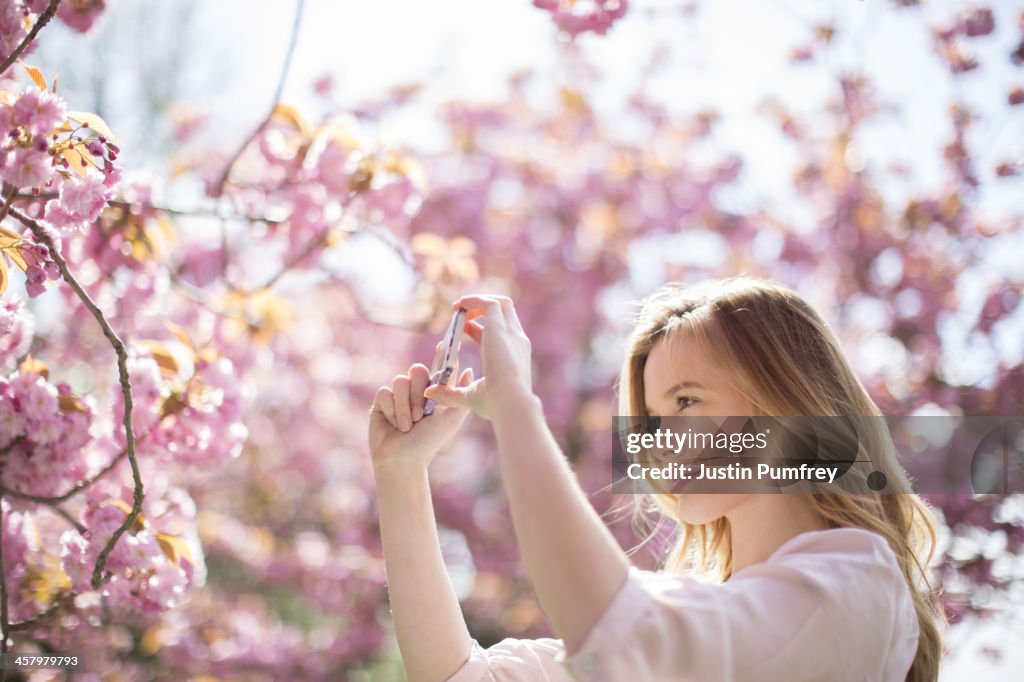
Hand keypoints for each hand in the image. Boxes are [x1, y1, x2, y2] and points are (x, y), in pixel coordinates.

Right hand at [369, 362, 474, 477]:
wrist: (403, 459)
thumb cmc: (429, 442)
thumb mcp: (450, 420)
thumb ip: (459, 396)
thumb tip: (471, 370)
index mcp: (434, 393)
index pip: (438, 368)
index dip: (442, 355)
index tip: (445, 343)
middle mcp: (416, 391)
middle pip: (417, 370)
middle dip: (419, 393)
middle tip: (421, 415)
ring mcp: (398, 395)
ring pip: (400, 381)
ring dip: (405, 406)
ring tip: (408, 425)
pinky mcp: (382, 401)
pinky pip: (385, 392)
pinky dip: (392, 410)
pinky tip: (394, 425)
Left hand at [423, 295, 533, 420]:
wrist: (512, 403)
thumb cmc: (495, 406)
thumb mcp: (470, 397)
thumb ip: (450, 393)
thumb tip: (429, 391)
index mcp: (515, 356)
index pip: (499, 333)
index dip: (480, 328)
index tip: (464, 329)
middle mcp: (516, 341)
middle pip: (504, 313)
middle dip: (483, 308)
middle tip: (460, 313)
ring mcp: (510, 332)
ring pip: (499, 303)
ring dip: (478, 301)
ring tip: (458, 306)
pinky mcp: (499, 328)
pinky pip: (488, 304)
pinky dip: (473, 301)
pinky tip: (458, 306)